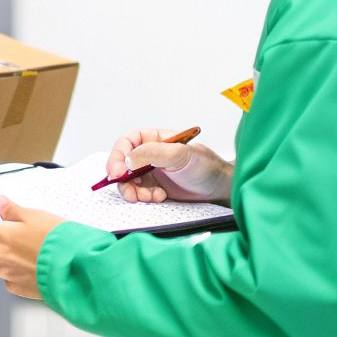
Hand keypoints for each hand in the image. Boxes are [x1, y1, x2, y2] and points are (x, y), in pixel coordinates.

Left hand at [0, 197, 65, 299]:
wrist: (74, 267)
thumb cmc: (56, 239)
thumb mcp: (36, 215)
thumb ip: (13, 210)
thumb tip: (0, 203)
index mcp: (0, 236)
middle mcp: (0, 256)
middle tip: (16, 235)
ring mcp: (8, 274)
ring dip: (7, 258)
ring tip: (29, 252)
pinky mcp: (19, 288)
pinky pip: (10, 279)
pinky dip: (17, 273)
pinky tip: (33, 267)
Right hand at [107, 128, 231, 203]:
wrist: (219, 190)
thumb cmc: (206, 167)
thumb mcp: (181, 155)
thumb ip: (153, 153)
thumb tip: (127, 159)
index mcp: (156, 139)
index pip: (129, 141)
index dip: (118, 154)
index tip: (117, 171)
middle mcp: (151, 155)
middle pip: (123, 162)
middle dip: (122, 178)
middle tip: (128, 191)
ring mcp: (151, 173)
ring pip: (129, 181)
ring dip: (134, 191)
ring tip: (150, 197)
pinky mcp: (154, 189)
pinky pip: (139, 193)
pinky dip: (144, 198)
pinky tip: (160, 197)